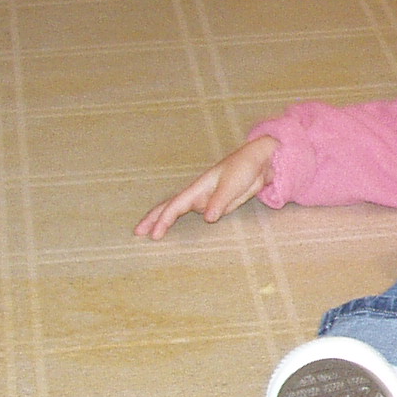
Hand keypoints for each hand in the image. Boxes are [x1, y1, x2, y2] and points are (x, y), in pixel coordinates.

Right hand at [136, 135, 279, 238]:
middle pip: (171, 207)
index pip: (175, 206)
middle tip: (137, 232)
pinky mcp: (216, 204)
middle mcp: (198, 194)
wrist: (259, 162)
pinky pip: (196, 214)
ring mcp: (206, 199)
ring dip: (165, 220)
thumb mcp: (232, 184)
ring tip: (151, 232)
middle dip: (154, 219)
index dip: (163, 220)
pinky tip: (174, 225)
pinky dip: (182, 219)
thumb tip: (207, 217)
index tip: (153, 234)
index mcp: (199, 188)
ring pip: (181, 211)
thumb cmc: (243, 168)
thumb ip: (220, 201)